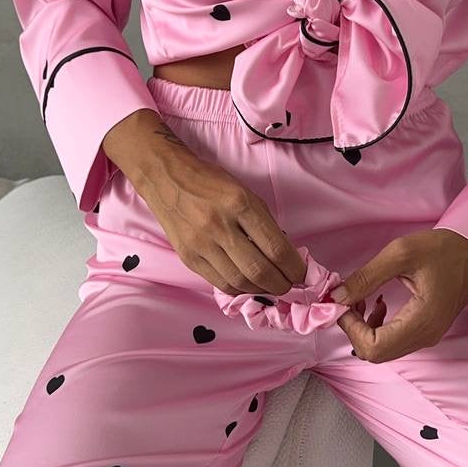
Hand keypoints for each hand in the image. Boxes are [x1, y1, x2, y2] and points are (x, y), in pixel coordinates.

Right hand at [102, 108, 307, 295]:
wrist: (166, 178)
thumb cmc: (210, 182)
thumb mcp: (244, 192)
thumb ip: (263, 222)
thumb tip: (283, 254)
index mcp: (240, 204)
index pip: (275, 247)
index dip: (294, 267)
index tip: (301, 273)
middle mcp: (219, 225)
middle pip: (259, 270)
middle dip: (281, 284)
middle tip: (289, 285)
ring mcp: (201, 244)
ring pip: (239, 281)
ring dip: (261, 289)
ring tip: (270, 285)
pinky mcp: (188, 257)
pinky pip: (219, 282)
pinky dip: (239, 288)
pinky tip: (248, 284)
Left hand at [330, 229, 467, 361]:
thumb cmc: (443, 248)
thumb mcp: (400, 253)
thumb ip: (366, 277)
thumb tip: (337, 297)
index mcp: (423, 321)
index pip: (374, 347)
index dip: (351, 328)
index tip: (343, 302)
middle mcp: (426, 336)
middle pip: (376, 353)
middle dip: (354, 329)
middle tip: (347, 301)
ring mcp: (428, 336)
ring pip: (382, 350)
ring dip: (363, 329)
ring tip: (361, 299)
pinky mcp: (426, 331)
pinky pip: (393, 342)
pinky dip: (376, 328)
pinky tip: (377, 305)